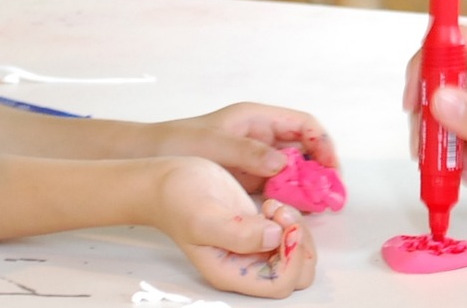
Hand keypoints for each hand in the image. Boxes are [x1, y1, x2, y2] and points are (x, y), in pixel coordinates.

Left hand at [150, 102, 337, 192]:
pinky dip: (291, 196)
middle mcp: (262, 135)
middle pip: (305, 147)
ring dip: (309, 184)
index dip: (323, 143)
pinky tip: (296, 211)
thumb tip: (282, 163)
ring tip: (320, 206)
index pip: (303, 124)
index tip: (331, 167)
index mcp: (257, 118)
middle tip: (333, 193)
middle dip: (321, 167)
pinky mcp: (250, 177)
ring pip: (295, 168)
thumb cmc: (180, 142)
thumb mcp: (214, 144)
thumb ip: (248, 152)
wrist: (152, 157)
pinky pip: (279, 185)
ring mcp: (257, 157)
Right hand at [153, 157, 315, 297]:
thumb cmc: (178, 199)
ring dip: (296, 230)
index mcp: (232, 274)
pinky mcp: (257, 230)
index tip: (280, 222)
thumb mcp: (204, 216)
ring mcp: (253, 250)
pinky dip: (290, 221)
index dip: (291, 256)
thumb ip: (238, 233)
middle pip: (296, 274)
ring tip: (275, 207)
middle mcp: (245, 267)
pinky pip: (289, 237)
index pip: (280, 283)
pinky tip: (271, 204)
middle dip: (298, 243)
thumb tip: (273, 237)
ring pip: (296, 255)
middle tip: (280, 212)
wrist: (167, 182)